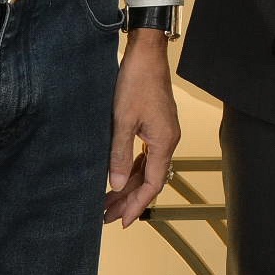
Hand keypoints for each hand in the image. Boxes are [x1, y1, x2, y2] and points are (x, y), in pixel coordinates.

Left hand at [105, 29, 179, 225]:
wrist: (146, 53)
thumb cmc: (136, 82)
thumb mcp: (123, 120)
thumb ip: (119, 154)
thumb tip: (115, 185)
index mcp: (164, 142)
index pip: (152, 183)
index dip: (136, 204)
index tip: (122, 221)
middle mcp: (167, 140)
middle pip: (149, 179)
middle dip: (129, 199)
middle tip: (107, 216)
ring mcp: (163, 132)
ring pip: (147, 168)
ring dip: (129, 185)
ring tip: (108, 201)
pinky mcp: (156, 124)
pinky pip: (146, 155)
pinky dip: (133, 168)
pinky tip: (119, 175)